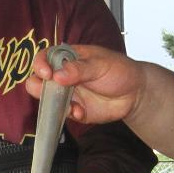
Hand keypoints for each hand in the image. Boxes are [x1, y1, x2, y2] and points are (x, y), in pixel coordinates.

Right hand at [28, 43, 146, 125]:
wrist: (135, 93)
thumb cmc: (119, 70)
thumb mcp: (101, 64)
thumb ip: (79, 69)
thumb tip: (57, 75)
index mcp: (68, 58)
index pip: (44, 57)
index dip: (40, 64)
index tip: (46, 73)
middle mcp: (63, 76)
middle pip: (38, 80)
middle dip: (38, 87)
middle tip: (52, 91)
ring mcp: (67, 94)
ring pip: (47, 100)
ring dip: (53, 104)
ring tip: (71, 105)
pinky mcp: (74, 110)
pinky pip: (63, 114)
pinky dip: (69, 114)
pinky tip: (81, 112)